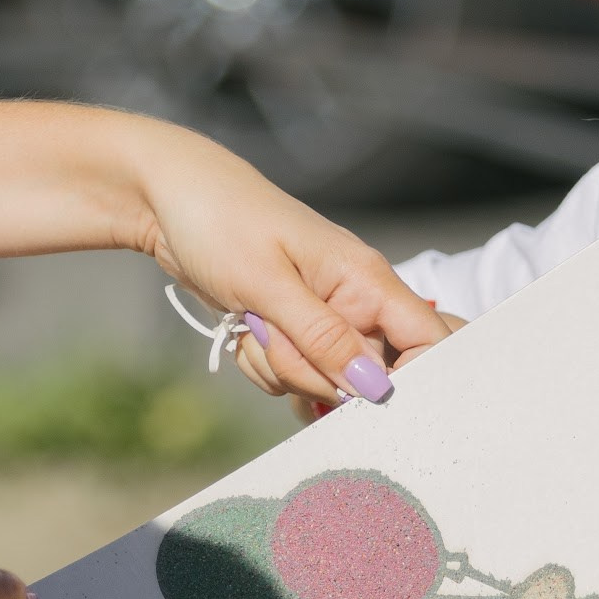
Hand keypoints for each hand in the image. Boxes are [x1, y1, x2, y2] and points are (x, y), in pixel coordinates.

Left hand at [126, 127, 449, 402]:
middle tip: (277, 337)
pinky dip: (261, 363)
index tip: (366, 398)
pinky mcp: (292, 334)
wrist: (168, 200)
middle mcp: (355, 303)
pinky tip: (242, 327)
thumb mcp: (268, 283)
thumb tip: (374, 387)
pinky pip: (289, 377)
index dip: (414, 380)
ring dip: (279, 366)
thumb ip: (324, 338)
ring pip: (321, 382)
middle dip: (318, 376)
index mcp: (367, 280)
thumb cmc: (222, 221)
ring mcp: (323, 321)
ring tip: (250, 318)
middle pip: (368, 377)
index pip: (429, 340)